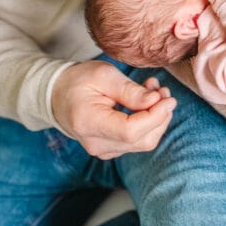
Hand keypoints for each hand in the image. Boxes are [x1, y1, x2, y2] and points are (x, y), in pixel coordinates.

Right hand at [51, 60, 176, 158]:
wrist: (57, 95)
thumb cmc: (78, 81)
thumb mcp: (103, 75)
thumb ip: (130, 91)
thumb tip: (156, 101)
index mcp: (89, 123)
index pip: (130, 131)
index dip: (155, 116)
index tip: (168, 98)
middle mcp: (96, 143)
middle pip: (142, 140)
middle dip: (161, 115)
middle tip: (163, 90)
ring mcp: (103, 150)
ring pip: (145, 142)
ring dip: (158, 118)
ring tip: (155, 92)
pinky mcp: (111, 149)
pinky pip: (139, 141)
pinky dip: (149, 123)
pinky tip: (147, 103)